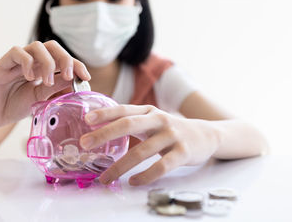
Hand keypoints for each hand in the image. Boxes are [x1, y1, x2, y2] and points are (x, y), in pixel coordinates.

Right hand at [0, 40, 89, 129]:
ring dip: (48, 62)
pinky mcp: (1, 65)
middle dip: (65, 59)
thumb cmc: (14, 106)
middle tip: (70, 76)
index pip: (63, 59)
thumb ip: (55, 88)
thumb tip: (75, 79)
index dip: (76, 64)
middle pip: (52, 46)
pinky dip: (27, 62)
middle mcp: (31, 61)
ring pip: (36, 46)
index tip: (86, 77)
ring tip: (47, 81)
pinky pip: (16, 52)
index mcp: (42, 68)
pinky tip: (30, 78)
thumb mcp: (40, 99)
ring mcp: (16, 61)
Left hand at [79, 105, 220, 185]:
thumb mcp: (153, 119)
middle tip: (85, 143)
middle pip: (129, 124)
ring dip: (120, 166)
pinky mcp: (183, 152)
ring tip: (105, 177)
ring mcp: (172, 135)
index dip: (105, 113)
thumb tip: (100, 127)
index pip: (124, 109)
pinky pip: (162, 166)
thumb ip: (132, 121)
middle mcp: (159, 120)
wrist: (206, 135)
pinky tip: (134, 182)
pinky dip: (146, 175)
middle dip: (105, 134)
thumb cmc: (171, 129)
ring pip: (142, 151)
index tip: (86, 120)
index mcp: (149, 111)